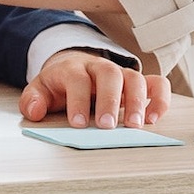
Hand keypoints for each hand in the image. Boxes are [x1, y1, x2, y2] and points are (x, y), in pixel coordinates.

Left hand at [21, 49, 170, 128]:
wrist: (74, 67)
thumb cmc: (60, 84)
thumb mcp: (41, 89)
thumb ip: (33, 99)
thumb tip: (34, 111)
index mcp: (73, 68)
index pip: (77, 78)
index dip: (78, 99)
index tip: (78, 123)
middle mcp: (99, 67)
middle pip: (109, 74)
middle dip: (109, 100)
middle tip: (107, 126)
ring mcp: (121, 74)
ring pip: (134, 78)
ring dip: (137, 101)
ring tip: (135, 126)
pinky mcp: (138, 83)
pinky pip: (156, 84)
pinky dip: (160, 99)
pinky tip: (154, 118)